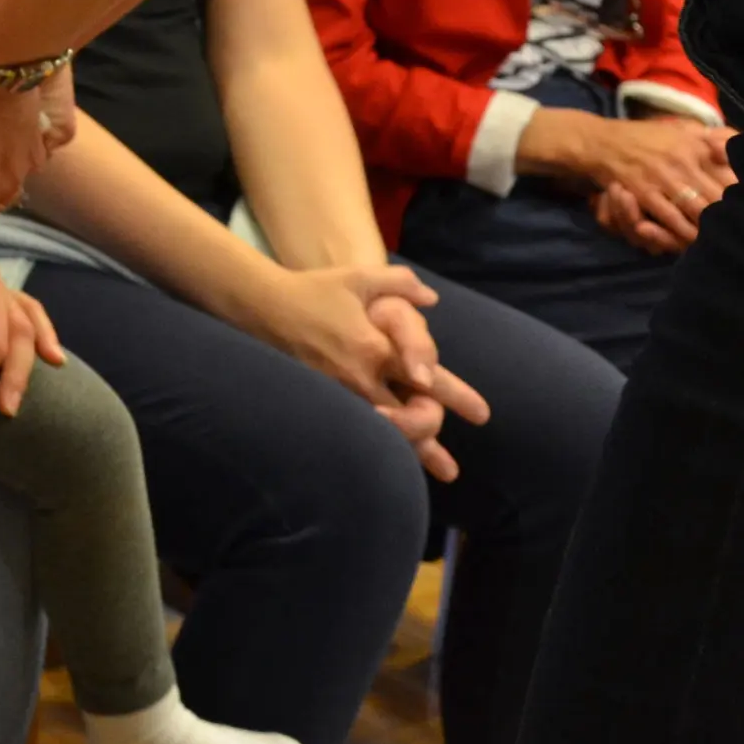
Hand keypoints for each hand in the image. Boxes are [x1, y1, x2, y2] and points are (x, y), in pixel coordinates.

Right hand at [243, 264, 486, 481]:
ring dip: (414, 452)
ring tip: (438, 466)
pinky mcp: (321, 404)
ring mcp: (339, 396)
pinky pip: (360, 432)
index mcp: (375, 347)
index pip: (427, 377)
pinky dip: (380, 445)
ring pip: (386, 435)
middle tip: (443, 431)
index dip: (458, 396)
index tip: (483, 414)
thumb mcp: (359, 278)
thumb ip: (401, 284)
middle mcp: (360, 378)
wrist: (260, 307)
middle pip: (411, 418)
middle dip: (433, 429)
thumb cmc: (313, 290)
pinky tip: (391, 458)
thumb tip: (432, 300)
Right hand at [520, 108, 732, 245]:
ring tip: (724, 241)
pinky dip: (684, 231)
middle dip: (732, 217)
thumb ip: (712, 138)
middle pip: (717, 197)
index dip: (743, 197)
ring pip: (697, 211)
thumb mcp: (681, 130)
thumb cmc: (644, 138)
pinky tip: (693, 240)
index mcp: (694, 146)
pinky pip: (669, 217)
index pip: (728, 175)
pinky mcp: (644, 192)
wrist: (600, 142)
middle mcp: (682, 161)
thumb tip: (741, 146)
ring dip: (710, 228)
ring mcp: (662, 178)